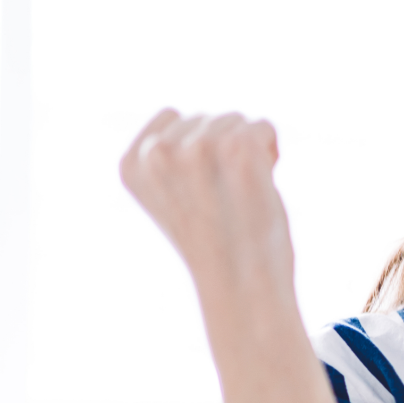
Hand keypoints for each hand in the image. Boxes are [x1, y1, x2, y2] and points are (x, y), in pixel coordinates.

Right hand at [120, 110, 293, 296]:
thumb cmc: (216, 246)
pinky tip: (260, 186)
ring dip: (250, 151)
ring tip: (243, 194)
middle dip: (226, 149)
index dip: (199, 149)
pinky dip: (271, 153)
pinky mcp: (236, 149)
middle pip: (208, 117)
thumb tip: (184, 118)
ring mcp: (195, 149)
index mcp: (131, 164)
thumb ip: (169, 160)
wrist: (243, 286)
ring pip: (237, 120)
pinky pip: (263, 127)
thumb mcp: (173, 198)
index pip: (172, 117)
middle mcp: (156, 154)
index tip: (202, 189)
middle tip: (227, 199)